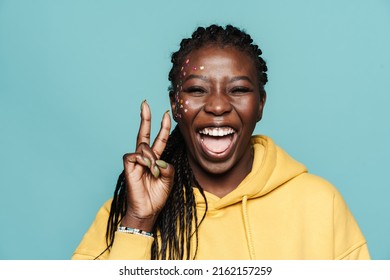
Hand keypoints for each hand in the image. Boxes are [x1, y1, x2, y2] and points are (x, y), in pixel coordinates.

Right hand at [121, 100, 173, 230]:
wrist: (148, 210)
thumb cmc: (157, 196)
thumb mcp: (169, 179)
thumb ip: (167, 166)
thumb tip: (157, 158)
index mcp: (155, 159)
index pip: (158, 139)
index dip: (162, 127)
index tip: (166, 114)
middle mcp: (144, 158)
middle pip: (143, 133)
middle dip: (145, 118)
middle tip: (145, 103)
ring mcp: (135, 161)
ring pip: (143, 146)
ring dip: (152, 158)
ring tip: (154, 173)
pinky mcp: (128, 166)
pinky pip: (134, 155)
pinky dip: (144, 161)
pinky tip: (147, 170)